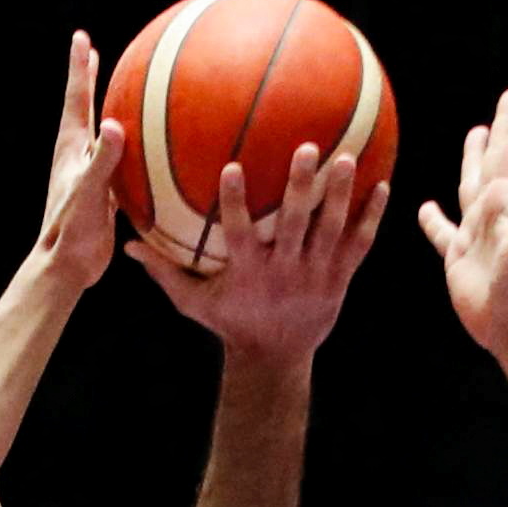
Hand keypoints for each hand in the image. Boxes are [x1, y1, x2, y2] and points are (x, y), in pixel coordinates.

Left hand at [34, 32, 128, 291]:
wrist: (67, 266)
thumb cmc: (74, 230)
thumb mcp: (90, 193)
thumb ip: (102, 160)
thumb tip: (114, 124)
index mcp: (71, 149)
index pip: (76, 98)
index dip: (79, 67)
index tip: (81, 37)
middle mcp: (77, 156)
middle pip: (83, 107)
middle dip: (87, 78)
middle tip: (91, 50)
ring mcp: (88, 174)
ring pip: (100, 133)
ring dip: (106, 109)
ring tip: (114, 91)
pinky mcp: (101, 193)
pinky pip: (117, 160)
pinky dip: (128, 147)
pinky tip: (143, 149)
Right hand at [125, 145, 387, 362]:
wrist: (276, 358)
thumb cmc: (230, 322)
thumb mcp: (194, 302)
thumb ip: (164, 271)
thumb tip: (125, 245)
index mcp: (248, 273)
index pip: (239, 234)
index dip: (236, 203)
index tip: (231, 168)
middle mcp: (284, 272)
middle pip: (294, 225)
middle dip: (300, 187)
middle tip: (306, 148)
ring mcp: (316, 276)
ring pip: (330, 231)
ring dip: (339, 195)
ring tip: (346, 159)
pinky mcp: (339, 279)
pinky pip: (359, 245)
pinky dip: (371, 217)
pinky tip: (382, 184)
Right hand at [417, 78, 507, 357]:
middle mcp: (494, 210)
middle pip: (496, 158)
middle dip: (504, 126)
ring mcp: (476, 232)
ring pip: (471, 185)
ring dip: (474, 159)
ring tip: (476, 134)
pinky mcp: (459, 256)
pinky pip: (443, 231)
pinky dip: (434, 219)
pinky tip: (427, 209)